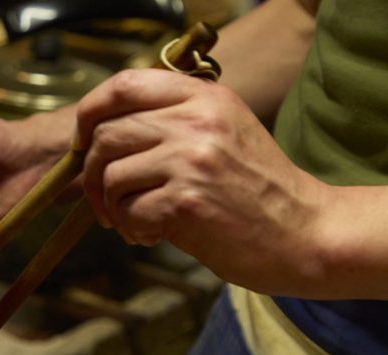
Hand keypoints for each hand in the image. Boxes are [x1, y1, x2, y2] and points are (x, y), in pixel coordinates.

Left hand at [76, 69, 328, 293]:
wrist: (304, 234)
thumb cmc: (257, 192)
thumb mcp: (224, 133)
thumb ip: (174, 121)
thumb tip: (102, 132)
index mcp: (204, 96)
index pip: (124, 84)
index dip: (90, 112)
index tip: (83, 143)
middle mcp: (198, 119)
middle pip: (106, 134)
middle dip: (93, 174)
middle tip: (106, 201)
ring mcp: (193, 158)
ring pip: (112, 175)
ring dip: (113, 208)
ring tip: (136, 223)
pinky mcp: (188, 199)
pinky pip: (130, 211)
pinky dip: (133, 230)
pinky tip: (154, 236)